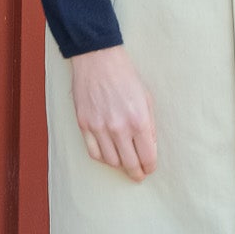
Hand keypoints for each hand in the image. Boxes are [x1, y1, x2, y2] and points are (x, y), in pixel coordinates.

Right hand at [68, 43, 157, 181]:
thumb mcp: (146, 98)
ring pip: (111, 161)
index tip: (149, 168)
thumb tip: (150, 148)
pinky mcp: (84, 124)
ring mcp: (99, 127)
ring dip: (120, 166)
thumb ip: (150, 126)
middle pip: (130, 163)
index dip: (150, 167)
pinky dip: (103, 158)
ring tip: (124, 162)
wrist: (98, 60)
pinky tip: (109, 155)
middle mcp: (119, 127)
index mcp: (138, 120)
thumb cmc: (125, 77)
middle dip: (137, 173)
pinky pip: (93, 152)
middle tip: (139, 174)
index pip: (147, 156)